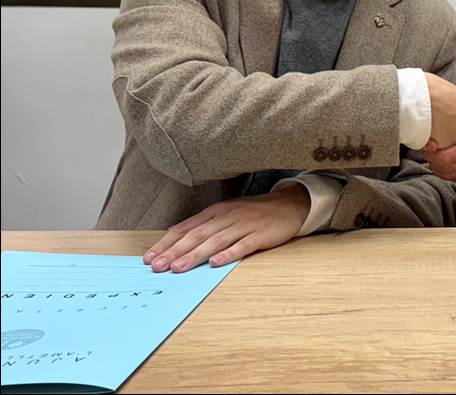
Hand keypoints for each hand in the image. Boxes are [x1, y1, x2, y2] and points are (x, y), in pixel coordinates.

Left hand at [142, 185, 309, 272]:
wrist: (290, 204)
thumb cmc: (254, 213)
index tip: (149, 258)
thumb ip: (205, 226)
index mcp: (215, 212)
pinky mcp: (260, 234)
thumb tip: (177, 241)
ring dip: (195, 255)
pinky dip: (229, 254)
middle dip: (175, 251)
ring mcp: (243, 225)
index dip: (166, 243)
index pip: (185, 228)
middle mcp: (226, 217)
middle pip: (196, 235)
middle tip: (157, 267)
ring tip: (179, 268)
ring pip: (215, 241)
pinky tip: (217, 263)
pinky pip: (243, 245)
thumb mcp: (227, 214)